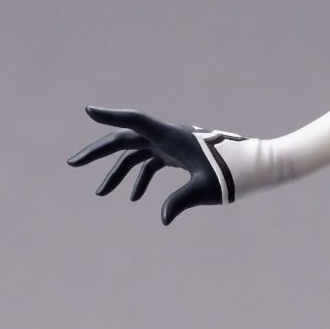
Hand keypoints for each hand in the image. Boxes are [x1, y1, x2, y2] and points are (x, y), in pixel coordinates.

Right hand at [69, 107, 236, 222]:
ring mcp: (171, 144)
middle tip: (72, 164)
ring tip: (101, 194)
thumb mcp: (206, 189)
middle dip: (98, 152)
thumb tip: (161, 218)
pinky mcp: (177, 154)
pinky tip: (136, 199)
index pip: (136, 121)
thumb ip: (180, 200)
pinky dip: (141, 178)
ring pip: (136, 154)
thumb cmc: (236, 174)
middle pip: (125, 139)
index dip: (111, 116)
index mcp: (172, 137)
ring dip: (118, 172)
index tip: (87, 110)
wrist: (258, 167)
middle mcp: (168, 136)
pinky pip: (152, 163)